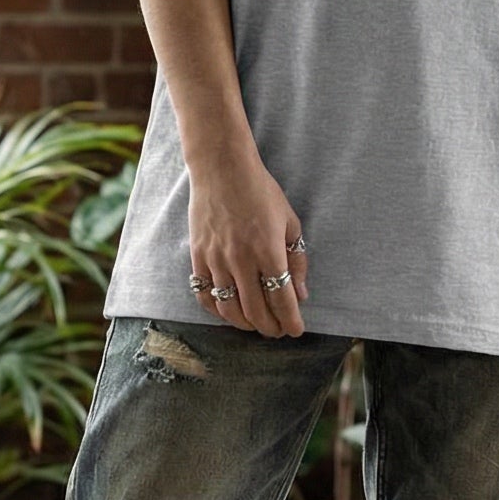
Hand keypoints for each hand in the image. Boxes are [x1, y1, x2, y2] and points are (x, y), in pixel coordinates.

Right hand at [187, 153, 308, 337]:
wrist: (222, 168)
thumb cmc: (260, 191)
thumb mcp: (289, 221)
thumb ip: (297, 258)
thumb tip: (300, 293)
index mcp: (268, 250)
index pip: (281, 298)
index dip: (290, 320)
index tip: (295, 330)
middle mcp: (241, 259)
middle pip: (256, 310)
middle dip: (270, 327)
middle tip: (278, 331)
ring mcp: (216, 259)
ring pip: (229, 309)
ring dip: (245, 323)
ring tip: (256, 324)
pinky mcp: (198, 256)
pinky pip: (205, 294)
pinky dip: (217, 310)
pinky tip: (229, 311)